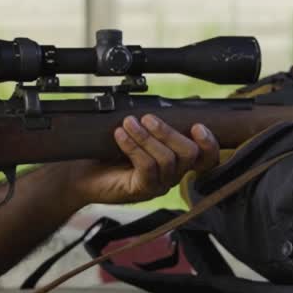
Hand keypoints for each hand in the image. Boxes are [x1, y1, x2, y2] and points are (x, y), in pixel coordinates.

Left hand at [67, 115, 219, 205]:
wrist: (82, 173)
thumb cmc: (110, 152)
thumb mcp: (140, 133)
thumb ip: (162, 121)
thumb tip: (190, 101)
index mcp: (177, 162)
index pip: (207, 159)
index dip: (209, 143)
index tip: (197, 126)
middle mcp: (173, 176)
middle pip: (189, 155)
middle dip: (169, 132)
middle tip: (148, 118)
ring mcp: (159, 185)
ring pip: (166, 159)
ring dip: (146, 137)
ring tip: (128, 124)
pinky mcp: (141, 190)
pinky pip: (146, 167)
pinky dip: (134, 146)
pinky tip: (121, 135)